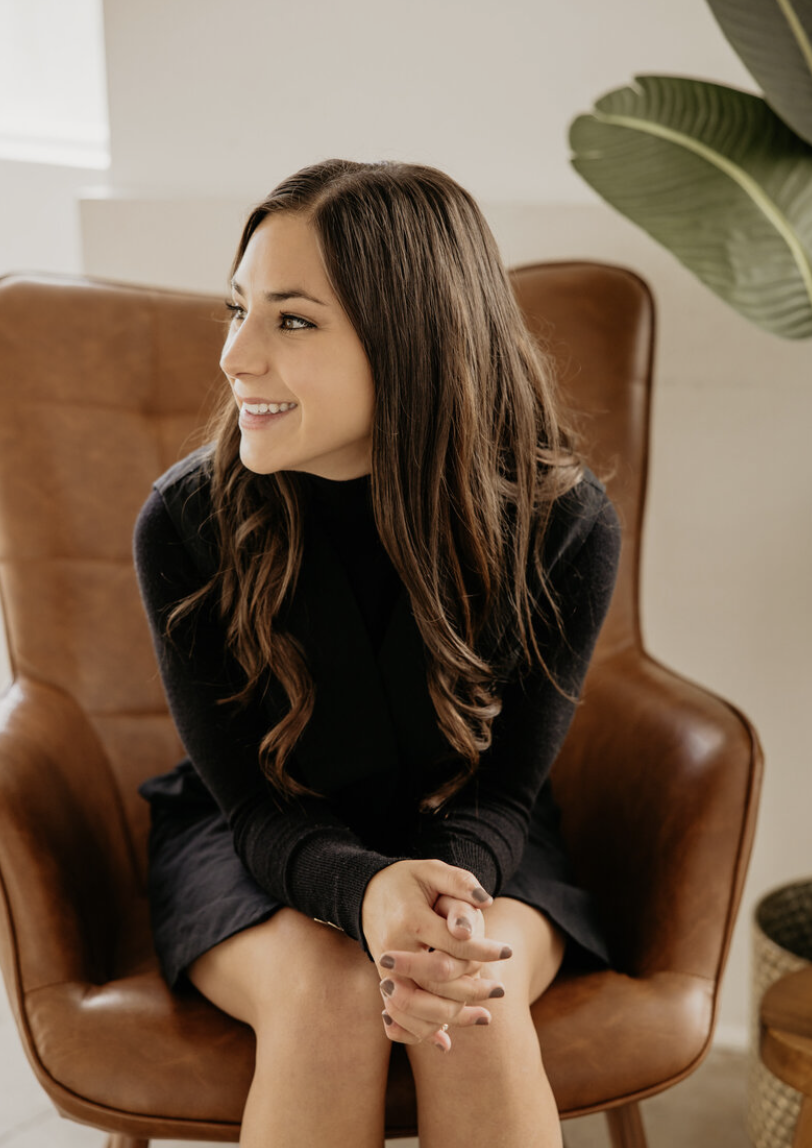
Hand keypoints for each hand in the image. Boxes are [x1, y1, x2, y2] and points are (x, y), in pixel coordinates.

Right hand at [361, 860, 511, 1048]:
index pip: (453, 945)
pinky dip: (422, 1032)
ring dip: (453, 1017)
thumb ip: (459, 881)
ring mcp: (384, 971)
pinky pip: (399, 1017)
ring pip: (417, 1008)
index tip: (506, 951)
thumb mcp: (431, 870)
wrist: (365, 893)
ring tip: (485, 1015)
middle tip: (499, 989)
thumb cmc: (406, 880)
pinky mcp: (383, 985)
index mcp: (410, 920)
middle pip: (436, 983)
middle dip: (472, 990)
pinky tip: (447, 1042)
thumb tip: (486, 902)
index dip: (483, 950)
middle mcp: (393, 950)